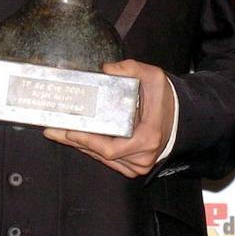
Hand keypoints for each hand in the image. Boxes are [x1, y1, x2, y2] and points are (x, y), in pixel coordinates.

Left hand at [43, 59, 173, 178]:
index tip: (69, 131)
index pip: (109, 148)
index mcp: (147, 138)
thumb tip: (106, 68)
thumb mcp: (153, 77)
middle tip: (52, 130)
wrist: (182, 119)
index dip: (87, 141)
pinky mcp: (134, 167)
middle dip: (74, 141)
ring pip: (103, 159)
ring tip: (58, 133)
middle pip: (100, 155)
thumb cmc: (166, 99)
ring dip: (80, 146)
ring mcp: (138, 165)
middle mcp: (142, 157)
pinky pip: (109, 161)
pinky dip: (92, 149)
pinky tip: (75, 139)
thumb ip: (130, 68)